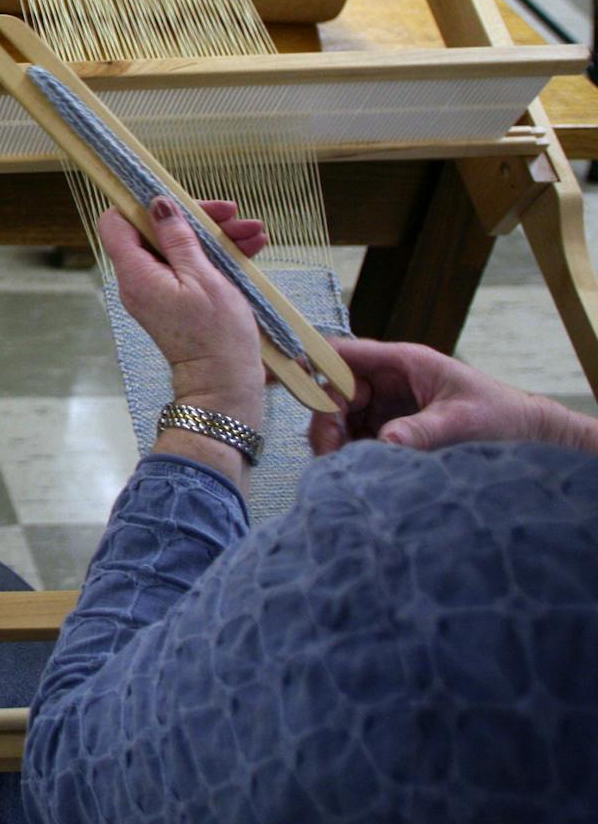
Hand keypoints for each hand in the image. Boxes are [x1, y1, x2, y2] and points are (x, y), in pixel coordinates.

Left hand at [98, 198, 269, 426]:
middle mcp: (139, 280)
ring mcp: (157, 291)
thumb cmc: (216, 337)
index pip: (118, 223)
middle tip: (233, 214)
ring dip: (216, 236)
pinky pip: (190, 267)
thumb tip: (158, 204)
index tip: (174, 194)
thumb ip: (179, 238)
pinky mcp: (176, 300)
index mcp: (136, 273)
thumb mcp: (204, 278)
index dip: (142, 204)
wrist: (225, 386)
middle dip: (196, 219)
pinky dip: (217, 257)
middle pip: (155, 232)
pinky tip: (250, 248)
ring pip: (179, 248)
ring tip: (254, 232)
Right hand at [308, 337, 597, 454]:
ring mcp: (388, 407)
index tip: (295, 382)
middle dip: (327, 418)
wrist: (529, 438)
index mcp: (403, 363)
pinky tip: (356, 469)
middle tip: (328, 450)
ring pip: (343, 418)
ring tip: (342, 466)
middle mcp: (389, 382)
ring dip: (336, 440)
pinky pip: (358, 439)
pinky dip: (351, 454)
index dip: (316, 364)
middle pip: (336, 391)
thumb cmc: (502, 417)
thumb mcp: (463, 421)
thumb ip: (424, 429)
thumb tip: (385, 443)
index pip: (346, 354)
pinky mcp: (392, 431)